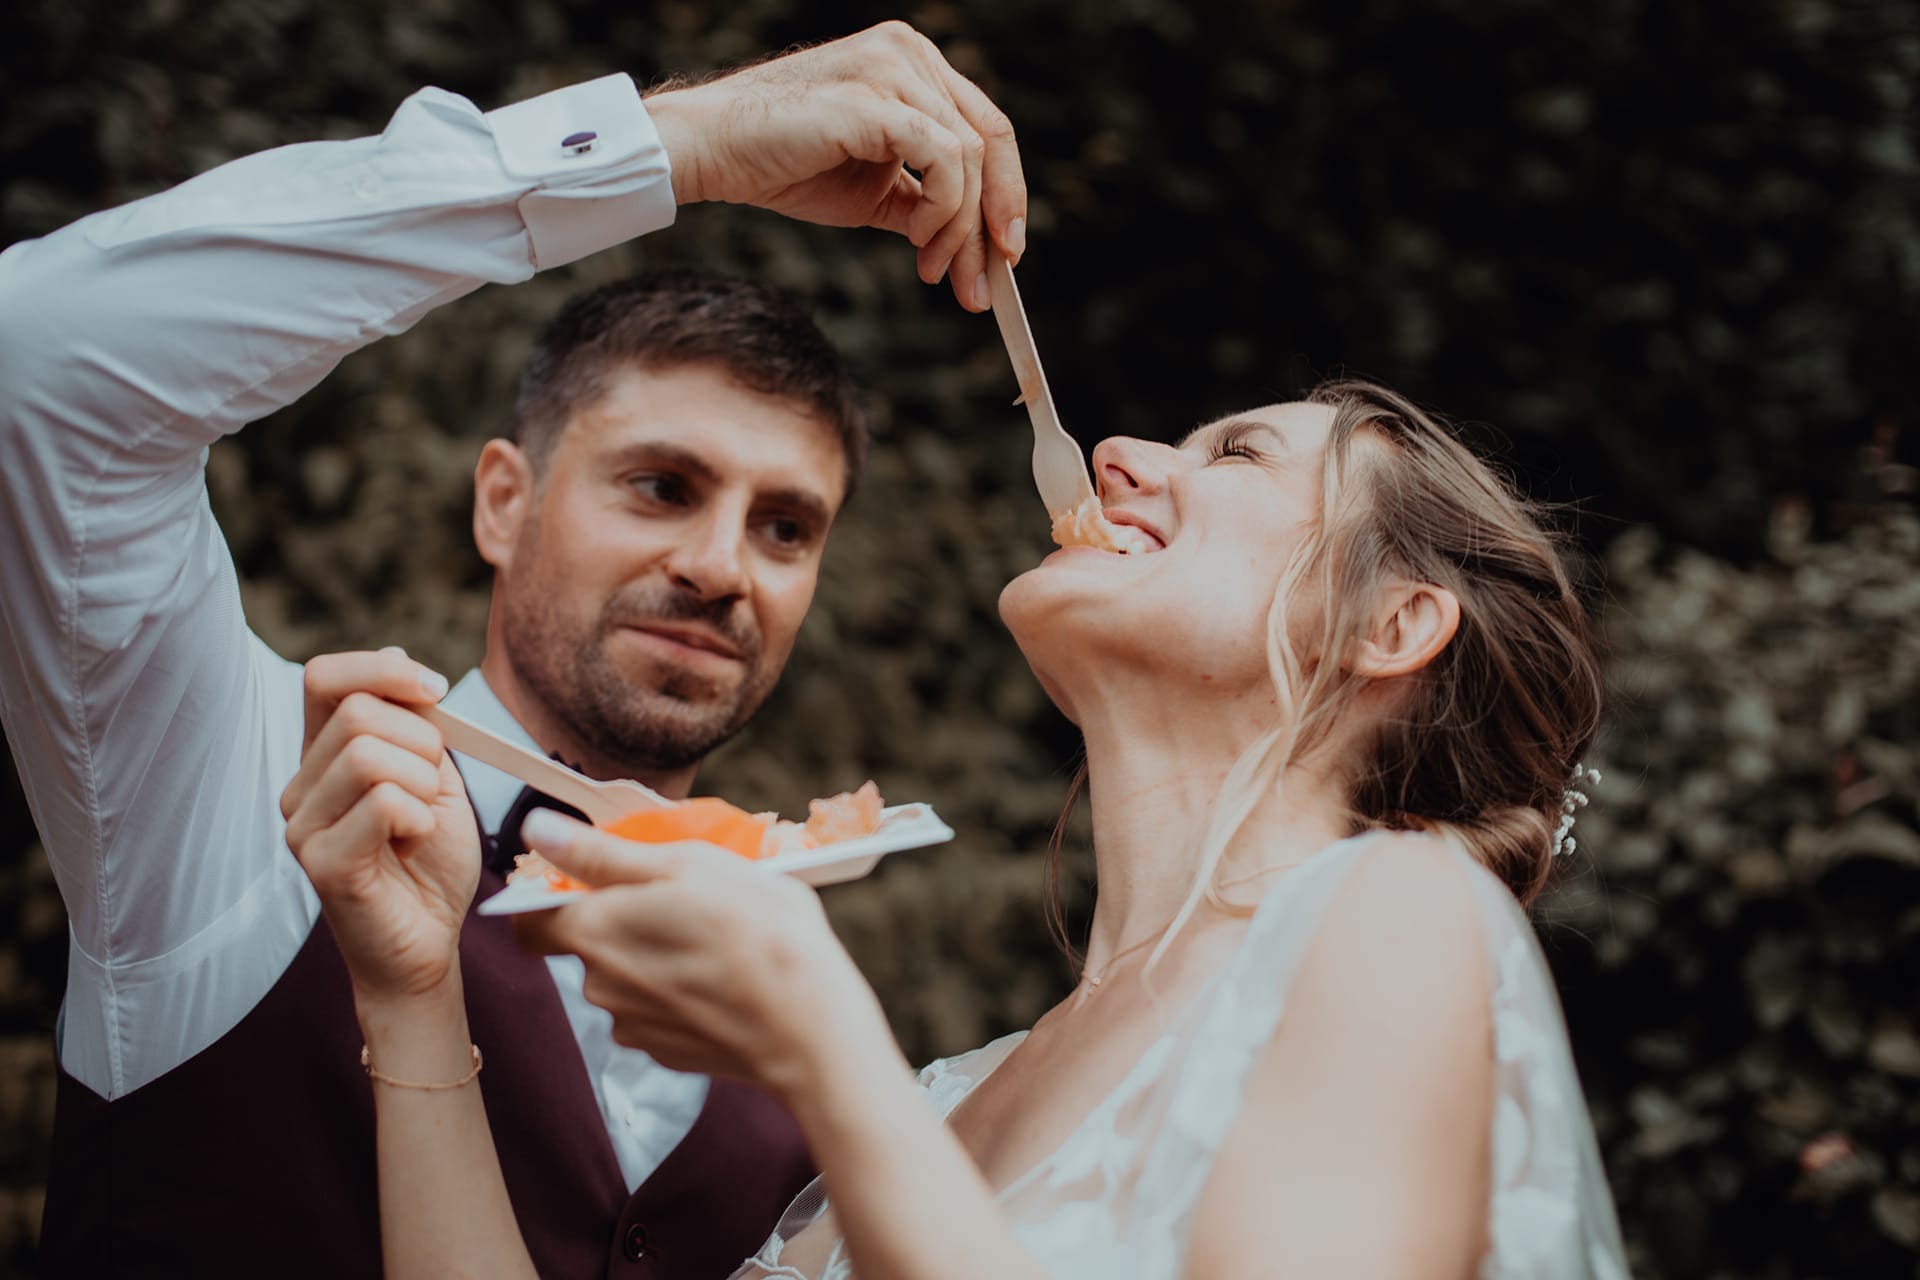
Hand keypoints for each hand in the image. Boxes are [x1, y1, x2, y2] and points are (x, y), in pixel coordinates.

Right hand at [281, 649, 478, 1009]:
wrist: (429, 943)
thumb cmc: (429, 861)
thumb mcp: (433, 777)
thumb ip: (413, 723)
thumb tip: (393, 656)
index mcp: (324, 757)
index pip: (324, 677)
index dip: (383, 670)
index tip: (435, 692)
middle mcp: (301, 786)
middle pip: (358, 712)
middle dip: (422, 741)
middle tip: (431, 790)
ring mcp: (303, 825)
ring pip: (368, 755)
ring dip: (423, 784)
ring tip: (421, 823)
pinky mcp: (321, 863)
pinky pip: (382, 803)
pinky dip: (420, 819)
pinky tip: (414, 844)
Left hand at [512, 812, 894, 1099]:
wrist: (809, 1026)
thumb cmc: (757, 931)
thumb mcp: (686, 866)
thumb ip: (603, 853)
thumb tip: (537, 830)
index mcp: (596, 933)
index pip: (529, 920)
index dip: (552, 896)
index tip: (593, 879)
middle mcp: (600, 986)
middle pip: (587, 944)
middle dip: (623, 920)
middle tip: (685, 899)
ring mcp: (634, 1026)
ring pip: (625, 977)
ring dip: (655, 955)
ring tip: (716, 939)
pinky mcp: (667, 1052)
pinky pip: (657, 1010)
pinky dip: (680, 991)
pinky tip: (725, 978)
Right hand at [647, 21, 1025, 310]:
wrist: (716, 152)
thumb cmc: (785, 165)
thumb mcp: (873, 190)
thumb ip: (923, 202)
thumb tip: (970, 247)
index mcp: (914, 66)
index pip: (986, 129)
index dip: (1006, 194)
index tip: (1005, 253)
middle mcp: (910, 53)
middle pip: (992, 140)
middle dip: (993, 221)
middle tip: (986, 282)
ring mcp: (894, 67)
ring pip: (971, 156)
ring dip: (960, 228)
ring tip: (933, 270)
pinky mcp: (875, 97)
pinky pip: (944, 157)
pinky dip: (943, 208)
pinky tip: (918, 239)